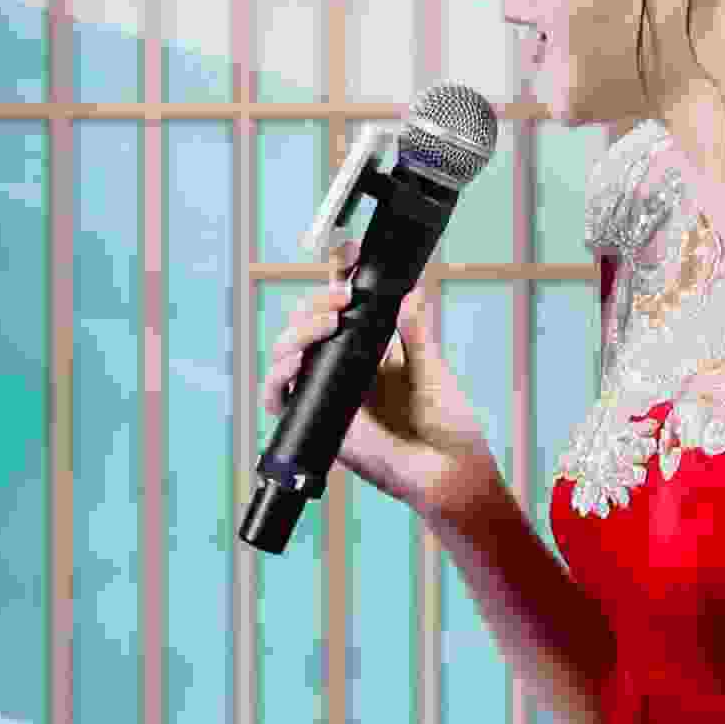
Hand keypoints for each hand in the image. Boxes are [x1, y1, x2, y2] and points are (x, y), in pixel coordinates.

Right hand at [256, 244, 492, 515]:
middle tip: (340, 298)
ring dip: (297, 332)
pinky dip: (277, 378)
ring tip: (324, 323)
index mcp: (372, 350)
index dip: (336, 277)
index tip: (344, 250)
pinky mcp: (318, 422)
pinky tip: (293, 363)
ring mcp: (328, 394)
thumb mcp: (431, 370)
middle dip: (315, 303)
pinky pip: (280, 398)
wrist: (448, 473)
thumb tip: (409, 291)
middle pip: (309, 325)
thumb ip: (416, 333)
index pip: (345, 307)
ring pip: (289, 354)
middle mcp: (344, 369)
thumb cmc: (447, 426)